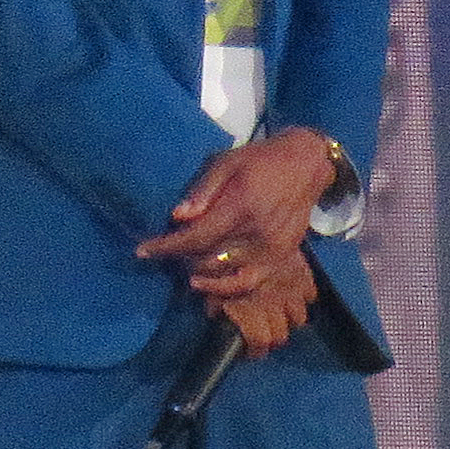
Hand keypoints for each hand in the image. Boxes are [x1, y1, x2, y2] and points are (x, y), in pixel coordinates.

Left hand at [143, 128, 349, 358]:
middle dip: (180, 259)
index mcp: (241, 206)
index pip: (196, 238)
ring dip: (198, 274)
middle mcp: (257, 233)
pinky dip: (225, 288)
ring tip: (182, 265)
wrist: (306, 166)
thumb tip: (177, 217)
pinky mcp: (282, 257)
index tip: (142, 251)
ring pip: (225, 275)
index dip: (166, 247)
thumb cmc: (260, 160)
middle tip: (165, 251)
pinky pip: (249, 282)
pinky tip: (206, 283)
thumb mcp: (227, 163)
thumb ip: (203, 191)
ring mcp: (272, 249)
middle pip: (207, 259)